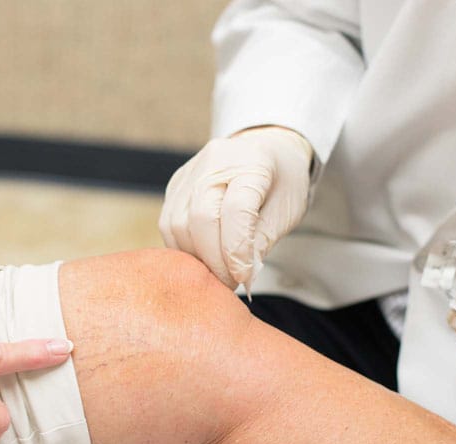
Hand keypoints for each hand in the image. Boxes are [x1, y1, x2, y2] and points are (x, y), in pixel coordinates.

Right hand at [159, 125, 312, 290]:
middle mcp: (214, 161)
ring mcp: (189, 173)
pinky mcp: (174, 186)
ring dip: (196, 258)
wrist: (265, 149)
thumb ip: (262, 242)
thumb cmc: (280, 182)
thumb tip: (240, 274)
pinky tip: (203, 258)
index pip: (236, 211)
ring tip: (218, 272)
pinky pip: (168, 225)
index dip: (237, 250)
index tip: (244, 276)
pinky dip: (184, 249)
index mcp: (251, 162)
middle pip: (200, 218)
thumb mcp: (287, 211)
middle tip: (230, 282)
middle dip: (214, 260)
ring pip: (177, 225)